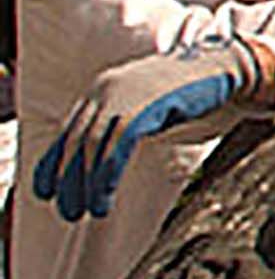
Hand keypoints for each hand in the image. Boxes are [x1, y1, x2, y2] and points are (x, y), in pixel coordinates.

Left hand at [36, 39, 262, 220]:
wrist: (224, 67)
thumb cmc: (190, 91)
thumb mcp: (147, 103)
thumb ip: (124, 121)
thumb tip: (105, 154)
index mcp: (104, 86)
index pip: (69, 129)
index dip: (53, 163)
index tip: (45, 191)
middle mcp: (107, 89)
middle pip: (75, 141)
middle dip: (67, 179)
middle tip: (67, 210)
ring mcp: (125, 96)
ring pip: (91, 147)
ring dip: (86, 184)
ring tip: (88, 211)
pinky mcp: (145, 107)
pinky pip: (116, 148)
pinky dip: (106, 177)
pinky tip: (105, 198)